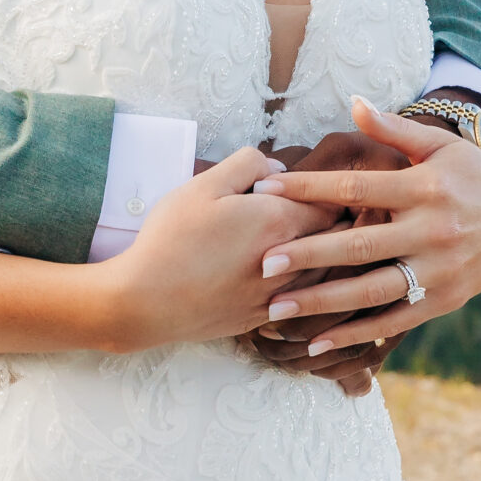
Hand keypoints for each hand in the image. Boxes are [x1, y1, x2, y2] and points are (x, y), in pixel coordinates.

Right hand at [107, 148, 336, 352]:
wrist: (147, 300)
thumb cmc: (173, 238)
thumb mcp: (204, 185)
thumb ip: (247, 164)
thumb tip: (278, 169)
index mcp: (278, 220)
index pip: (329, 202)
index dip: (327, 191)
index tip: (323, 186)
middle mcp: (289, 259)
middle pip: (333, 236)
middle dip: (333, 219)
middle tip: (328, 207)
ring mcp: (279, 293)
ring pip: (324, 270)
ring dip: (325, 252)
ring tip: (317, 239)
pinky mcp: (264, 316)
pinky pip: (303, 298)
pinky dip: (307, 283)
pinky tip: (293, 273)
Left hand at [251, 98, 480, 364]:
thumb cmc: (472, 176)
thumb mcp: (439, 146)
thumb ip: (393, 129)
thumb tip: (353, 101)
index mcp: (423, 188)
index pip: (355, 187)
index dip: (308, 188)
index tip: (266, 190)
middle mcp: (430, 231)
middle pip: (359, 245)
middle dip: (308, 255)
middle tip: (261, 262)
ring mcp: (438, 270)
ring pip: (372, 290)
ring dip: (322, 303)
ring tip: (275, 308)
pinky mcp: (443, 300)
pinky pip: (393, 321)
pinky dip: (355, 334)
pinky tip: (316, 344)